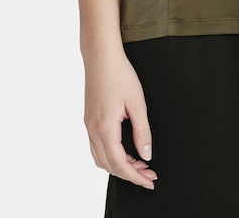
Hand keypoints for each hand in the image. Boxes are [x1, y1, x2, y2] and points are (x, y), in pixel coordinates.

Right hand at [83, 48, 158, 190]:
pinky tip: (124, 151)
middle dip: (129, 174)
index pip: (119, 164)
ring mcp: (88, 125)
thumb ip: (142, 131)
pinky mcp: (89, 119)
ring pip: (100, 158)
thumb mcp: (137, 103)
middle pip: (108, 165)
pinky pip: (96, 147)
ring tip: (139, 164)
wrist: (101, 56)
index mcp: (105, 127)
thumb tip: (146, 155)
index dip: (135, 176)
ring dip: (118, 166)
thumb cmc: (120, 75)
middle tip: (149, 174)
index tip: (149, 181)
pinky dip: (110, 155)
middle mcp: (93, 130)